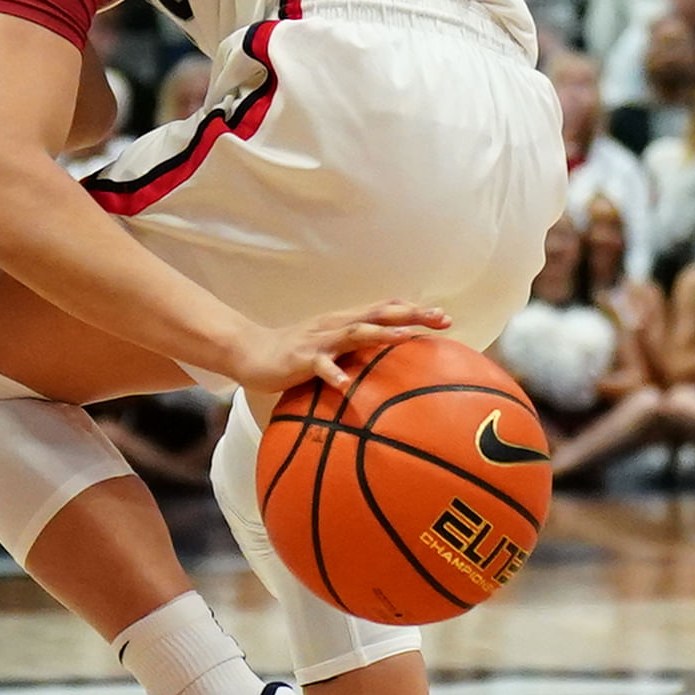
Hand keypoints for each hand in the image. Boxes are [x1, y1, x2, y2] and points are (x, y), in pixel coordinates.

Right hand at [229, 301, 450, 400]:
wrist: (250, 352)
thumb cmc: (293, 353)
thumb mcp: (329, 346)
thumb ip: (355, 348)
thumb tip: (386, 360)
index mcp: (344, 321)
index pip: (384, 309)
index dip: (414, 311)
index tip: (445, 317)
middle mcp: (335, 325)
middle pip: (378, 315)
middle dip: (410, 316)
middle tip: (441, 319)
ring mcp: (319, 341)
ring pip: (354, 333)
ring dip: (380, 334)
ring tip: (405, 338)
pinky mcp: (301, 359)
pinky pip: (320, 367)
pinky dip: (334, 374)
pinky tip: (346, 385)